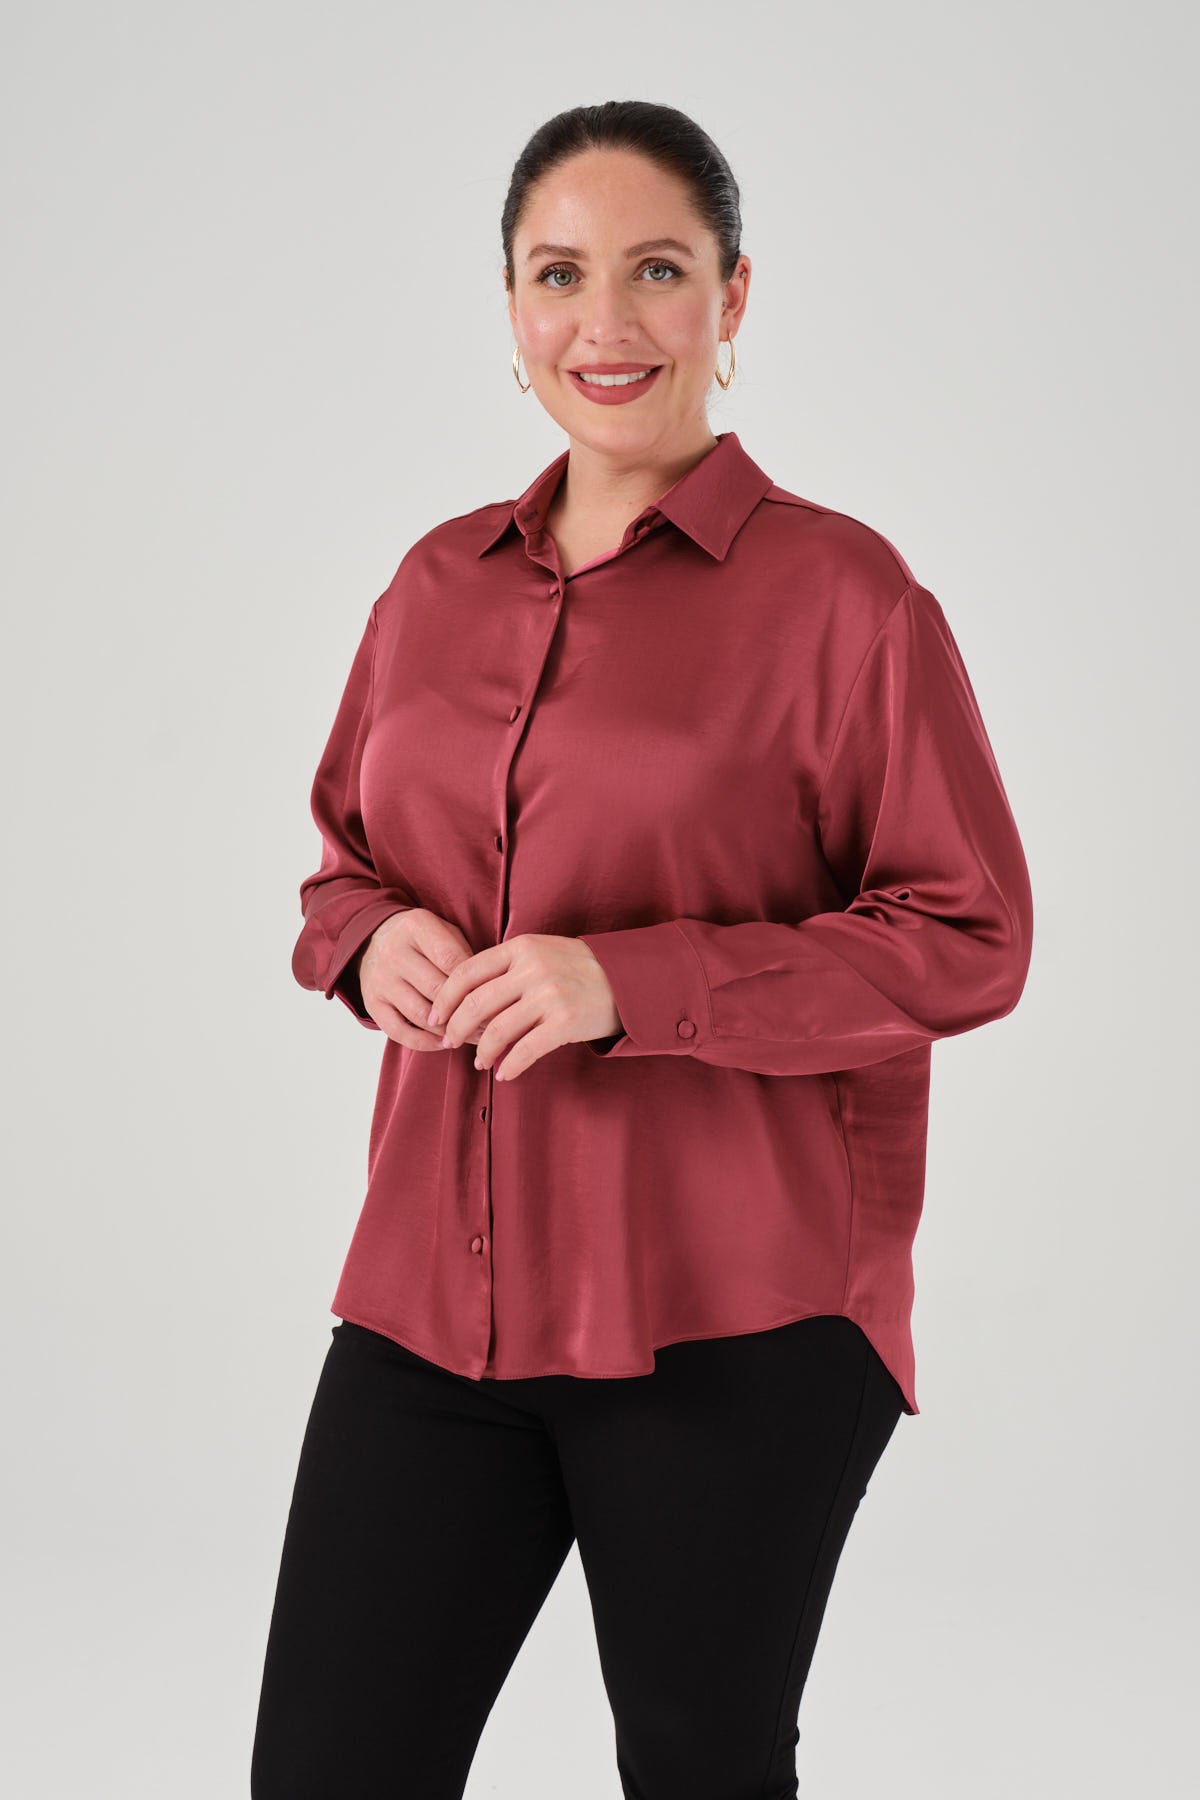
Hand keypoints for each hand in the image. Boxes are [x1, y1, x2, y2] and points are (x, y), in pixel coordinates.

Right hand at [358, 909, 484, 1047]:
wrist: (377, 939)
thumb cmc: (426, 941)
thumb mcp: (447, 932)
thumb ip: (466, 955)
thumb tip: (490, 994)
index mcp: (416, 926)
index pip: (452, 960)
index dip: (475, 983)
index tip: (494, 999)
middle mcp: (394, 952)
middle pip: (437, 989)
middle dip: (466, 1011)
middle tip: (490, 1026)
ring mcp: (380, 979)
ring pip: (420, 1014)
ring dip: (449, 1030)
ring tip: (472, 1037)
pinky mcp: (372, 1002)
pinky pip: (398, 1032)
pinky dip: (424, 1043)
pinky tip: (444, 1043)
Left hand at [426, 934, 621, 1081]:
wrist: (629, 977)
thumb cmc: (579, 968)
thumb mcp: (541, 951)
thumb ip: (507, 966)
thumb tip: (466, 997)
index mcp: (520, 948)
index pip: (466, 972)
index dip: (444, 999)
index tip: (435, 1018)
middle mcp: (532, 969)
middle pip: (475, 1004)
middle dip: (456, 1028)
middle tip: (449, 1042)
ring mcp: (549, 995)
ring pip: (497, 1030)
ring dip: (482, 1051)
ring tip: (479, 1062)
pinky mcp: (565, 1022)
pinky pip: (525, 1050)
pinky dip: (510, 1066)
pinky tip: (504, 1074)